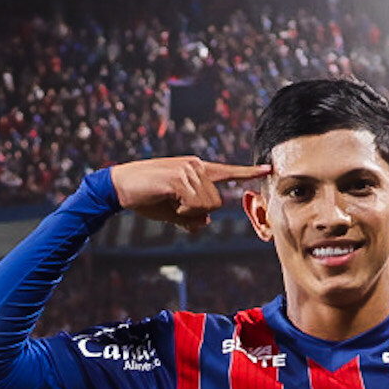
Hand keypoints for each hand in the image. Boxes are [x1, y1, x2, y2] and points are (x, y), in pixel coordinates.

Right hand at [109, 157, 268, 231]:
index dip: (247, 173)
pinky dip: (182, 211)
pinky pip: (194, 205)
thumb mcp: (173, 211)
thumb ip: (191, 217)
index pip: (227, 172)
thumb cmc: (147, 198)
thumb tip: (205, 221)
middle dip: (197, 213)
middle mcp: (196, 166)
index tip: (268, 168)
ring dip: (188, 212)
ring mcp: (188, 170)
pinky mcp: (179, 178)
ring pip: (206, 205)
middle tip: (173, 206)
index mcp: (197, 170)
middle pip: (216, 202)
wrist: (121, 186)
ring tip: (168, 201)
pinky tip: (167, 200)